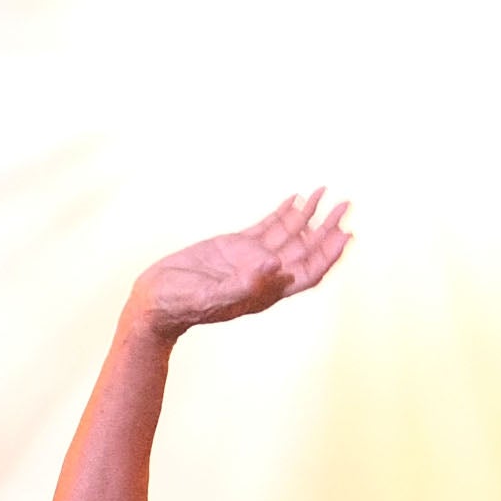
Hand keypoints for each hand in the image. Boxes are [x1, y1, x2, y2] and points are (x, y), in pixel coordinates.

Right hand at [125, 193, 351, 339]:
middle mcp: (264, 275)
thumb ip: (243, 285)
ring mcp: (250, 259)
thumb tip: (276, 266)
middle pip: (305, 250)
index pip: (307, 273)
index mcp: (265, 291)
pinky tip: (296, 199)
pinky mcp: (235, 246)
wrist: (154, 301)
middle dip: (327, 228)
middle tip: (346, 206)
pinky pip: (268, 227)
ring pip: (289, 234)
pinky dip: (284, 213)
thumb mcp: (211, 297)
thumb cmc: (180, 306)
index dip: (328, 255)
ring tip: (327, 194)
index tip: (346, 234)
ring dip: (310, 215)